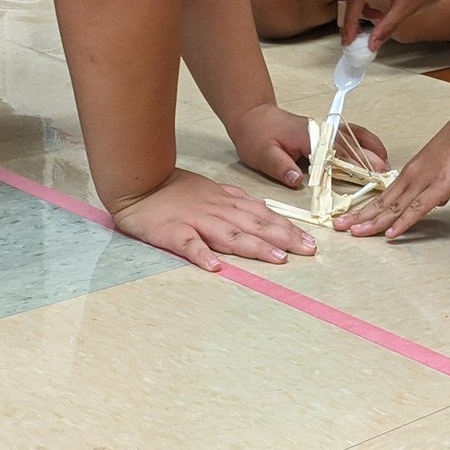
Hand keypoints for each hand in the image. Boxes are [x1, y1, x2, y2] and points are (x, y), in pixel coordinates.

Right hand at [111, 168, 317, 270]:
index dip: (287, 227)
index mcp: (227, 203)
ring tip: (278, 258)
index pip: (263, 215)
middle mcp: (217, 211)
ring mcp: (196, 221)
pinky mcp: (172, 232)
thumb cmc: (175, 189)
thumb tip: (263, 207)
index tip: (310, 240)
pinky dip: (202, 254)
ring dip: (255, 246)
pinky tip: (215, 267)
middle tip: (308, 250)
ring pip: (230, 234)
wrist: (139, 182)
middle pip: (255, 225)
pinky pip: (188, 244)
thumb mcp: (212, 189)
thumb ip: (237, 200)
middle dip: (283, 238)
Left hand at [228, 102, 388, 186]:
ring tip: (387, 165)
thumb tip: (297, 180)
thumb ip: (280, 167)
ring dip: (373, 148)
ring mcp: (325, 130)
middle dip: (371, 158)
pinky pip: (351, 135)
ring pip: (355, 136)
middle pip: (352, 144)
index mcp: (308, 137)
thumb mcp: (262, 154)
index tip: (371, 173)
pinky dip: (366, 143)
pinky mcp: (326, 133)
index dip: (355, 163)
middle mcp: (321, 131)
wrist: (253, 117)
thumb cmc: (256, 135)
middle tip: (387, 175)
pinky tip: (375, 154)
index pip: (336, 152)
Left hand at [333, 113, 449, 238]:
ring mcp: (425, 181)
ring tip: (355, 233)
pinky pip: (417, 209)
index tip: (352, 217)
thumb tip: (438, 199)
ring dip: (373, 222)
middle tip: (338, 227)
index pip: (384, 194)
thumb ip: (439, 183)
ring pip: (393, 206)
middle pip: (381, 201)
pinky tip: (391, 234)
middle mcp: (413, 175)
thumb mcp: (447, 165)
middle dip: (359, 216)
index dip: (366, 208)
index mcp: (413, 170)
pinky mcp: (440, 186)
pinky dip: (403, 223)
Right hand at [339, 0, 449, 49]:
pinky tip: (377, 14)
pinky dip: (363, 4)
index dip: (350, 23)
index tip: (347, 41)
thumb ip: (385, 27)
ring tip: (372, 24)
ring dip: (357, 11)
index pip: (355, 0)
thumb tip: (370, 46)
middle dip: (350, 18)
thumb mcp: (406, 9)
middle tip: (353, 38)